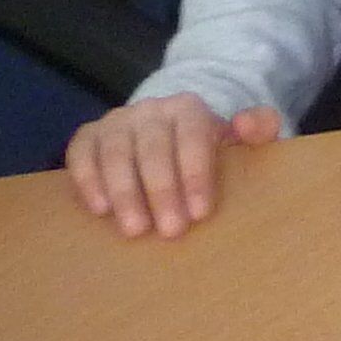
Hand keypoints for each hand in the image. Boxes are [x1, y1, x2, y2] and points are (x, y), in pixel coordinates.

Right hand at [67, 94, 279, 238]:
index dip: (196, 174)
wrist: (165, 135)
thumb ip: (259, 129)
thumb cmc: (203, 150)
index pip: (193, 136)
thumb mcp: (236, 140)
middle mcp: (151, 110)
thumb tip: (249, 124)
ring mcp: (116, 121)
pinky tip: (99, 209)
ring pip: (116, 151)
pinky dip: (87, 179)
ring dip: (125, 191)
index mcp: (189, 108)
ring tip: (135, 229)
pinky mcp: (88, 136)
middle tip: (170, 231)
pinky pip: (81, 152)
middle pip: (154, 147)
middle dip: (162, 190)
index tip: (200, 213)